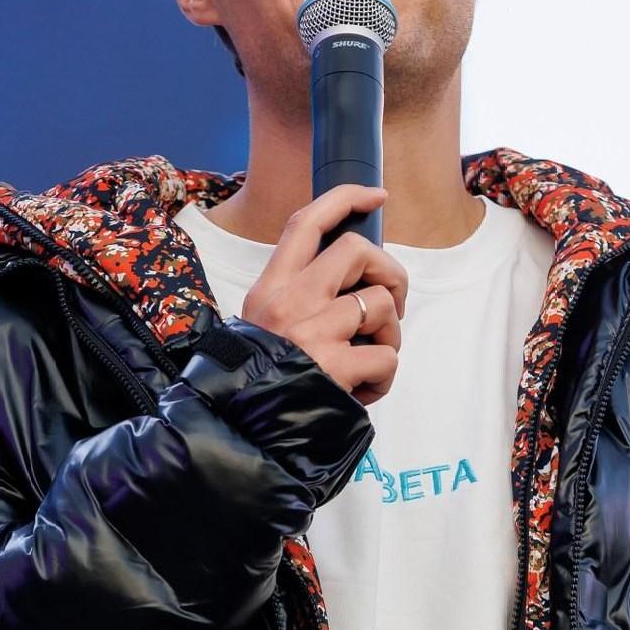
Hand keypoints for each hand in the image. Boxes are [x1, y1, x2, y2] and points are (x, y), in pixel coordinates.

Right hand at [239, 184, 407, 405]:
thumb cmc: (257, 382)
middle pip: (356, 251)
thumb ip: (298, 299)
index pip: (305, 223)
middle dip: (389, 272)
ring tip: (372, 358)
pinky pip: (387, 357)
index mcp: (270, 289)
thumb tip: (352, 284)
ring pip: (380, 305)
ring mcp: (313, 333)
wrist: (238, 434)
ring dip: (390, 334)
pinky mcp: (335, 367)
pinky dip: (385, 376)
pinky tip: (365, 390)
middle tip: (391, 302)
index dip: (344, 199)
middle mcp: (289, 302)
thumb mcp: (261, 326)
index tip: (376, 195)